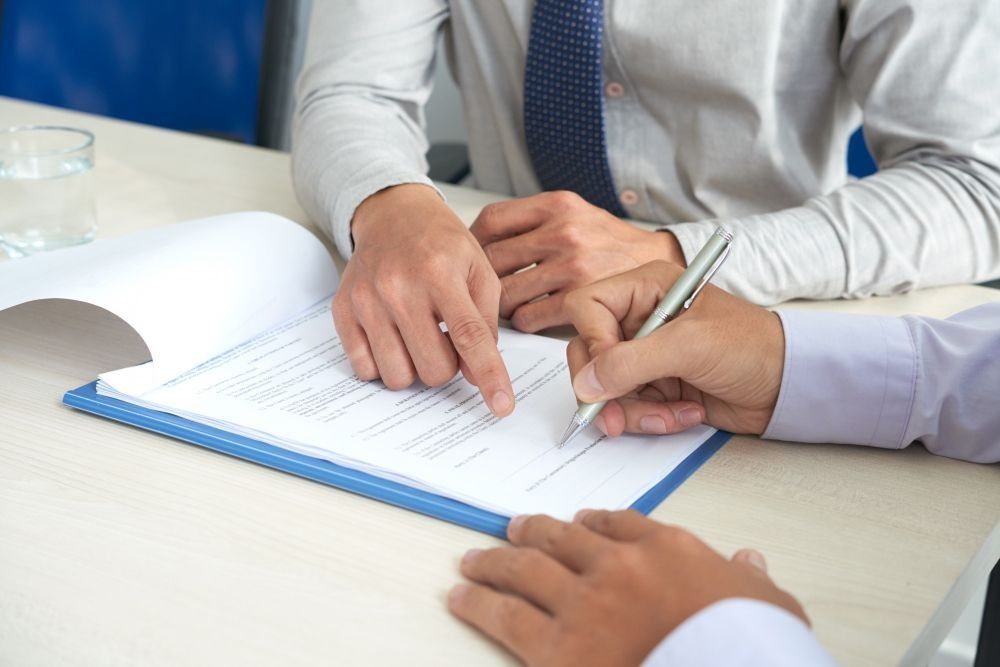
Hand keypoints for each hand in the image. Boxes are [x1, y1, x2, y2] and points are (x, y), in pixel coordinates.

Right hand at [334, 184, 513, 416]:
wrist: (392, 214)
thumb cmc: (441, 244)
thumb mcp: (479, 269)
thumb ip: (486, 322)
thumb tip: (477, 375)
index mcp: (440, 272)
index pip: (470, 336)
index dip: (489, 376)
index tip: (501, 405)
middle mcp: (399, 287)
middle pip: (434, 368)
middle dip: (448, 365)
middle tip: (445, 338)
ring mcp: (366, 300)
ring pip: (398, 376)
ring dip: (415, 367)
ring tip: (419, 337)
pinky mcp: (343, 311)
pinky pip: (365, 369)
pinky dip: (384, 364)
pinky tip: (394, 337)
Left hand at [448, 510, 806, 666]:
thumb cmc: (751, 647)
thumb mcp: (767, 607)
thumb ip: (747, 579)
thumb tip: (749, 561)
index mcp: (668, 550)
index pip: (620, 523)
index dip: (592, 522)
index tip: (579, 523)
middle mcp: (618, 567)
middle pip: (562, 538)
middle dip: (533, 532)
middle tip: (514, 529)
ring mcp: (584, 604)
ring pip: (525, 569)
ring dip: (494, 561)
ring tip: (474, 559)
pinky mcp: (557, 648)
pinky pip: (505, 615)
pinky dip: (477, 602)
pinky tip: (461, 596)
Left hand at [469, 191, 683, 332]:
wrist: (657, 262)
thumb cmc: (610, 242)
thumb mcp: (575, 213)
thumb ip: (534, 221)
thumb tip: (480, 241)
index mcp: (558, 205)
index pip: (493, 219)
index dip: (472, 241)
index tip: (468, 256)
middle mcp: (564, 231)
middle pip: (492, 258)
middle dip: (479, 278)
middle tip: (477, 289)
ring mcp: (572, 265)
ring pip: (506, 292)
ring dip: (498, 305)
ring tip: (503, 307)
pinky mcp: (581, 297)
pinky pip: (529, 316)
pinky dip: (522, 321)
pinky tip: (528, 318)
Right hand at [564, 261, 783, 435]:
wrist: (789, 385)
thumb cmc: (752, 347)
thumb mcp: (690, 347)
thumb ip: (632, 362)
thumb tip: (587, 383)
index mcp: (645, 288)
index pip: (587, 308)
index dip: (592, 342)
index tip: (607, 372)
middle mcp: (639, 319)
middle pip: (589, 353)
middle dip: (604, 390)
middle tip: (615, 419)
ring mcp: (645, 354)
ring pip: (605, 388)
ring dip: (633, 410)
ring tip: (671, 415)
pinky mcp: (655, 385)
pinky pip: (629, 407)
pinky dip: (652, 418)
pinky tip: (685, 414)